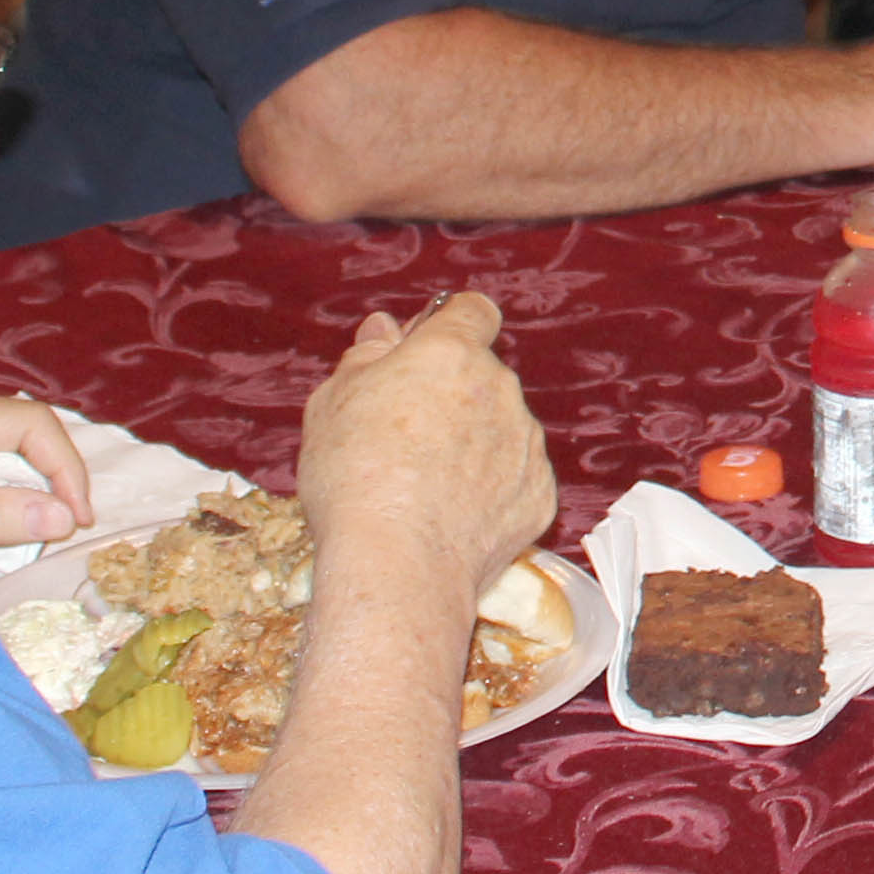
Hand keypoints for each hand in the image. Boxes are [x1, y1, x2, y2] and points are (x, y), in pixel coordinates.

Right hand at [293, 293, 555, 609]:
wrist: (397, 562)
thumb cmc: (354, 475)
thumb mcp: (333, 400)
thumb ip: (368, 356)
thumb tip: (387, 329)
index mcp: (452, 354)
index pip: (472, 311)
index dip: (449, 326)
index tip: (426, 352)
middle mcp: (501, 389)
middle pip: (481, 377)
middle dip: (450, 396)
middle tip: (401, 438)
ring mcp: (526, 443)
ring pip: (500, 429)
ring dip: (471, 444)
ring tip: (421, 487)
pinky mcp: (540, 493)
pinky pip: (513, 479)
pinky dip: (488, 491)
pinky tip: (449, 516)